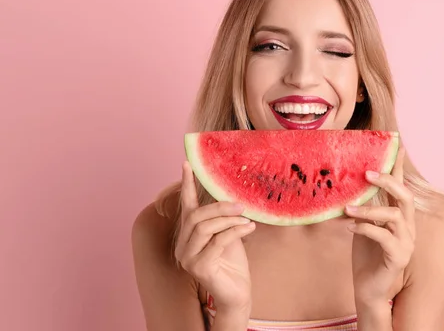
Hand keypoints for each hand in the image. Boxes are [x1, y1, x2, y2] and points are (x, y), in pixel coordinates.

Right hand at [174, 161, 255, 311]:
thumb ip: (223, 218)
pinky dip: (235, 231)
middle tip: (241, 204)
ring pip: (205, 227)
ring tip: (247, 219)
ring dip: (229, 220)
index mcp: (187, 235)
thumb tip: (231, 194)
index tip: (187, 163)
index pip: (186, 207)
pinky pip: (217, 241)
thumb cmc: (233, 263)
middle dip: (219, 207)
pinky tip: (249, 228)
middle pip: (196, 216)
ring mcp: (187, 258)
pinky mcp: (199, 268)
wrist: (237, 293)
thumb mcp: (228, 233)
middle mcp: (182, 246)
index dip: (187, 185)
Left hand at [345, 147, 415, 305]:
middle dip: (387, 181)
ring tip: (347, 208)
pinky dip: (366, 228)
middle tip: (366, 173)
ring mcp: (406, 242)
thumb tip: (344, 187)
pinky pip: (384, 237)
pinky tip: (350, 227)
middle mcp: (408, 227)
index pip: (401, 186)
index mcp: (400, 217)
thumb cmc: (366, 257)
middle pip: (405, 196)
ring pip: (394, 216)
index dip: (399, 166)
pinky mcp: (399, 257)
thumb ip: (361, 208)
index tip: (397, 145)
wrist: (369, 289)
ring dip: (369, 209)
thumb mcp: (362, 226)